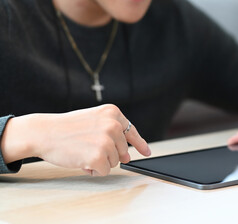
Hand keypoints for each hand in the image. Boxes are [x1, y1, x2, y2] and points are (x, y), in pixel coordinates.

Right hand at [1, 104, 150, 175]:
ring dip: (99, 161)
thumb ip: (113, 134)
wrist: (44, 132)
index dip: (139, 144)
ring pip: (114, 162)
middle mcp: (114, 125)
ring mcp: (107, 141)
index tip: (146, 152)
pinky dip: (93, 170)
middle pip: (121, 151)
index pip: (131, 131)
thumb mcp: (93, 120)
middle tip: (87, 146)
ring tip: (82, 151)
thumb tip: (128, 156)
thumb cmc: (66, 128)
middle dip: (107, 154)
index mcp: (113, 113)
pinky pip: (104, 171)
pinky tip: (81, 160)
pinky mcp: (99, 156)